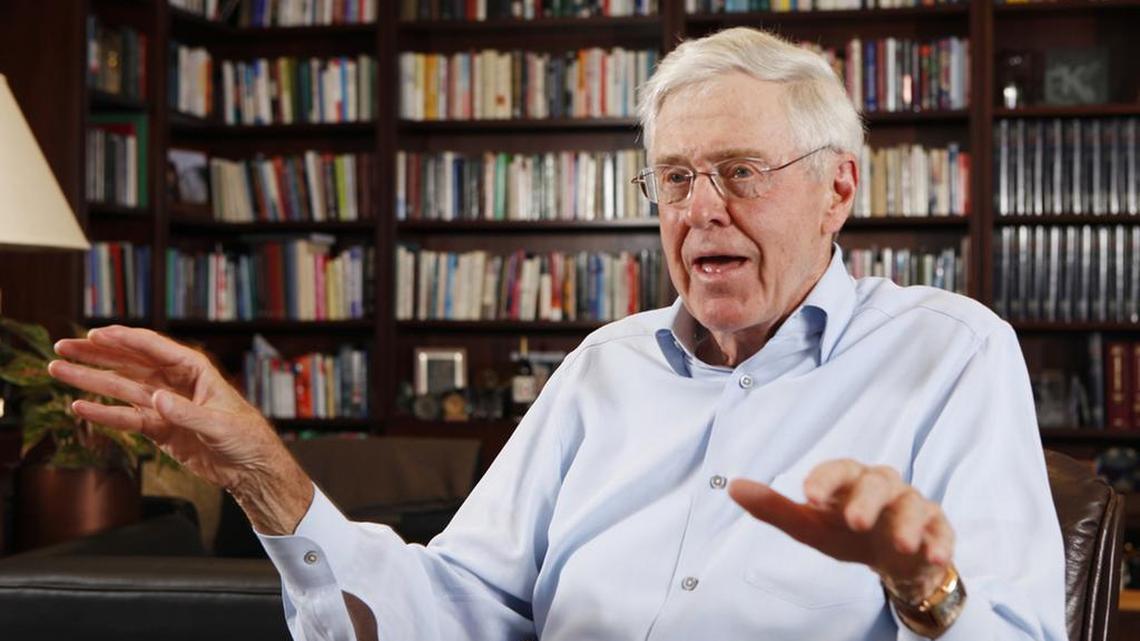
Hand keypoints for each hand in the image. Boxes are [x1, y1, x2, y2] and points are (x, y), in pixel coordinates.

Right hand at [48, 325, 312, 533]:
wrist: (250, 468)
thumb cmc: (246, 438)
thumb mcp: (220, 425)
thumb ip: (187, 413)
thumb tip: (157, 399)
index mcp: (195, 370)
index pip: (154, 348)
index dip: (125, 340)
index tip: (96, 333)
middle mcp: (175, 383)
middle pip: (129, 363)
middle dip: (96, 354)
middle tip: (63, 346)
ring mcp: (164, 405)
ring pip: (121, 388)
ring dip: (90, 380)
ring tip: (58, 370)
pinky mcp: (159, 428)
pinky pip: (126, 418)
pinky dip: (103, 413)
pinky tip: (78, 407)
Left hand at [728, 459, 953, 601]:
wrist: (892, 559)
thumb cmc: (847, 534)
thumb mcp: (810, 526)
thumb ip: (774, 508)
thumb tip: (732, 487)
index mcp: (850, 481)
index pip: (839, 469)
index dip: (825, 479)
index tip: (808, 496)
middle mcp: (883, 486)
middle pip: (878, 482)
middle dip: (867, 500)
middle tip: (854, 521)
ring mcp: (913, 505)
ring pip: (913, 503)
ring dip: (907, 523)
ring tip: (899, 544)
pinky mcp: (936, 528)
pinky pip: (941, 530)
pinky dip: (939, 542)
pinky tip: (934, 556)